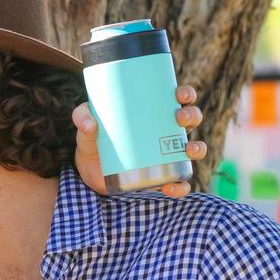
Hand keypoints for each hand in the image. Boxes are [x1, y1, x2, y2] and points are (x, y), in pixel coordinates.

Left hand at [73, 84, 207, 197]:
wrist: (88, 173)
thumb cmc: (92, 141)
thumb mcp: (85, 127)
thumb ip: (82, 118)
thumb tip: (89, 123)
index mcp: (152, 114)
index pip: (177, 99)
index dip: (186, 94)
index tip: (181, 94)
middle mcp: (164, 133)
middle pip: (190, 120)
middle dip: (192, 116)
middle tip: (179, 118)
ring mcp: (166, 156)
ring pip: (192, 149)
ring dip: (197, 148)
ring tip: (187, 150)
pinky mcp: (160, 178)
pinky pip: (179, 182)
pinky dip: (180, 186)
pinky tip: (173, 185)